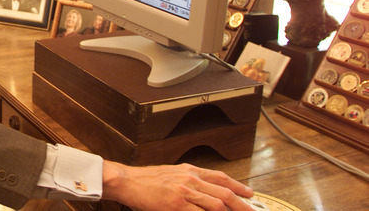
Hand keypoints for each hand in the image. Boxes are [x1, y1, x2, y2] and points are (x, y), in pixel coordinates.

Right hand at [101, 161, 253, 209]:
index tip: (249, 194)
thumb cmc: (146, 180)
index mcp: (189, 171)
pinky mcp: (176, 205)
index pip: (220, 178)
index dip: (238, 186)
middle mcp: (190, 179)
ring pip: (217, 204)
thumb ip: (189, 180)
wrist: (127, 181)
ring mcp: (184, 192)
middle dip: (241, 205)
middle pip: (224, 192)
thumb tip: (204, 190)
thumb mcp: (171, 174)